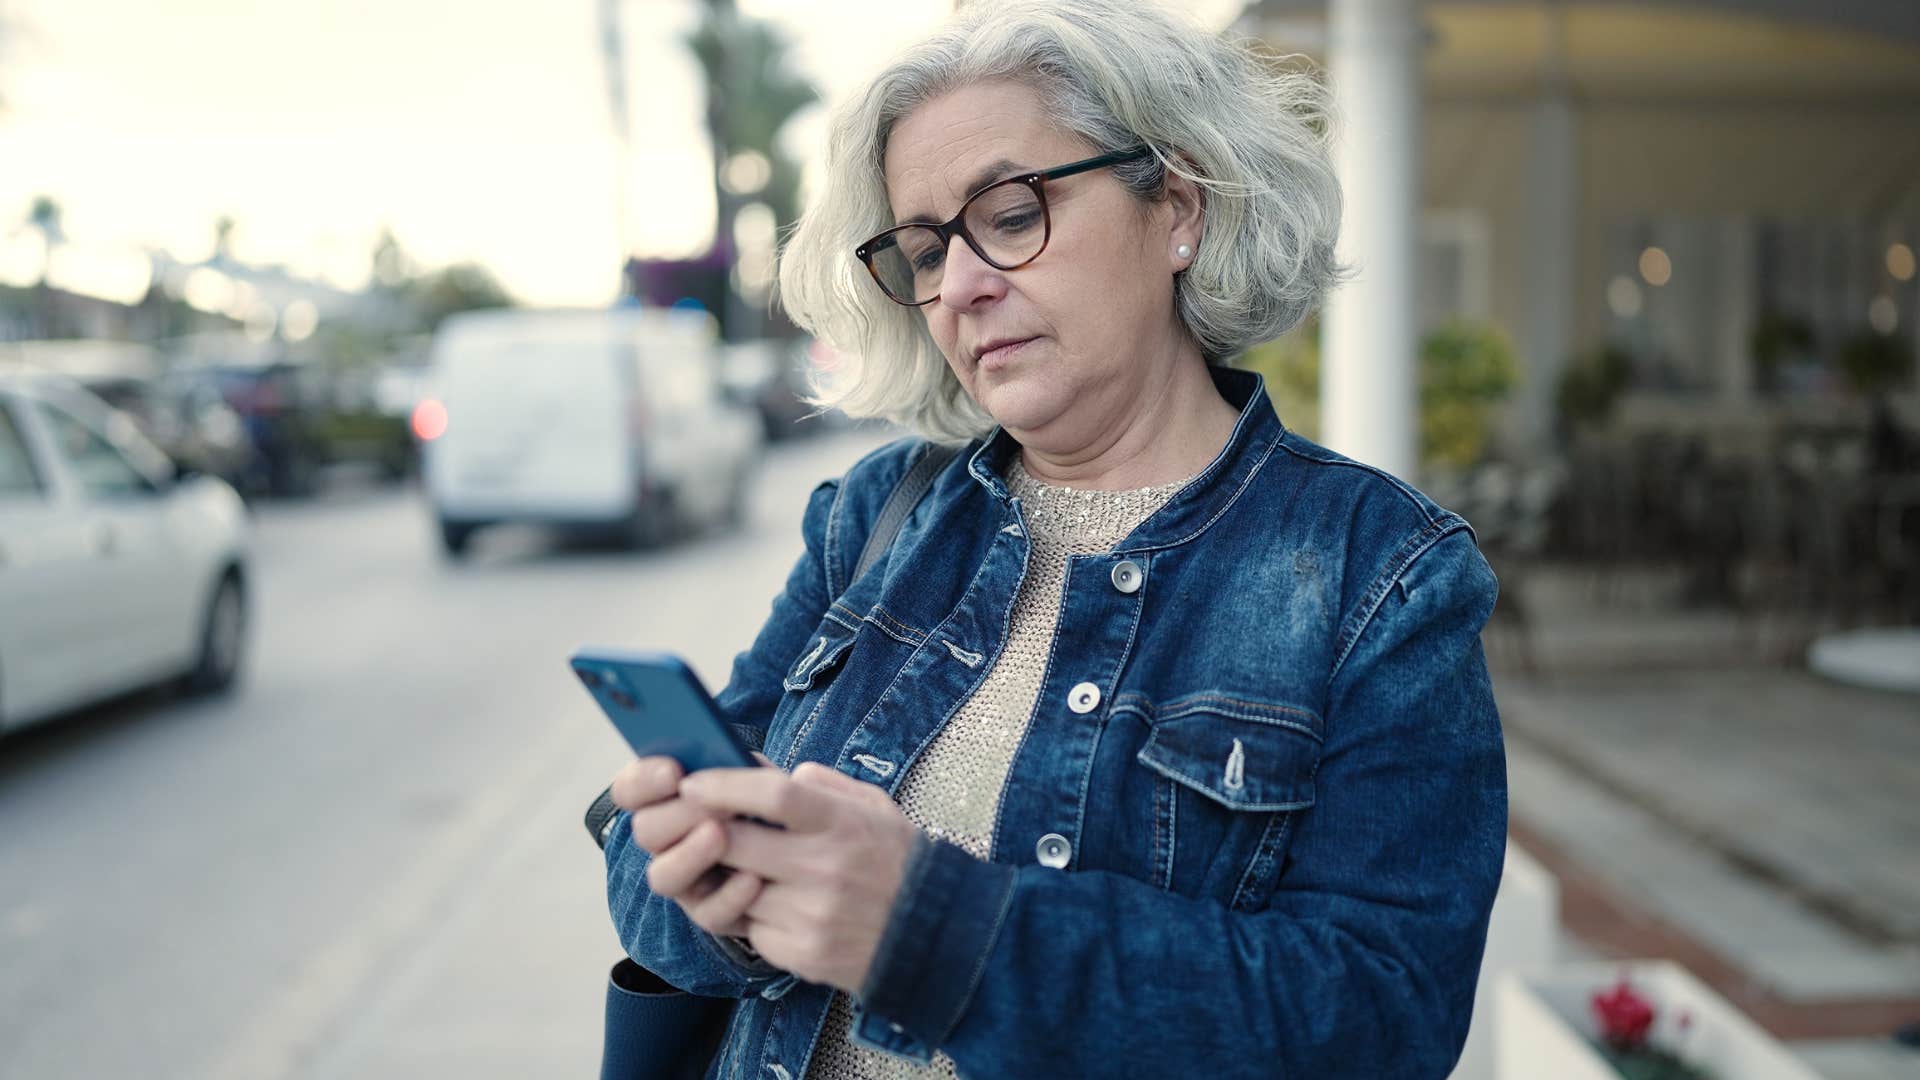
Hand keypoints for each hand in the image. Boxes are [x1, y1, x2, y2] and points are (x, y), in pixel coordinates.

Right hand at [609, 755, 765, 937]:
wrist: (809, 863)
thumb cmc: (782, 811)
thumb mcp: (766, 780)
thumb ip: (742, 767)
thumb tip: (729, 752)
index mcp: (670, 800)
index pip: (631, 789)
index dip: (642, 780)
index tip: (673, 771)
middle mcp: (669, 841)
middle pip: (645, 830)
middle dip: (675, 814)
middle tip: (707, 803)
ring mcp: (687, 881)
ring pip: (662, 877)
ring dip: (688, 854)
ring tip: (720, 834)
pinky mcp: (714, 914)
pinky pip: (709, 913)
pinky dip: (730, 895)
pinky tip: (753, 879)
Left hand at [678, 762, 919, 993]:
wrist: (935, 936)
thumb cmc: (897, 861)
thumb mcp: (872, 806)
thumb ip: (820, 784)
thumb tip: (763, 770)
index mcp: (843, 823)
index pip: (774, 794)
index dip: (725, 785)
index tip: (693, 781)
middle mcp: (826, 869)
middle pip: (735, 843)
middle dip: (701, 831)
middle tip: (685, 821)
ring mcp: (812, 916)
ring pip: (734, 889)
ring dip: (722, 873)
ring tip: (730, 861)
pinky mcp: (803, 953)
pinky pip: (751, 928)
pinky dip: (749, 912)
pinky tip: (768, 902)